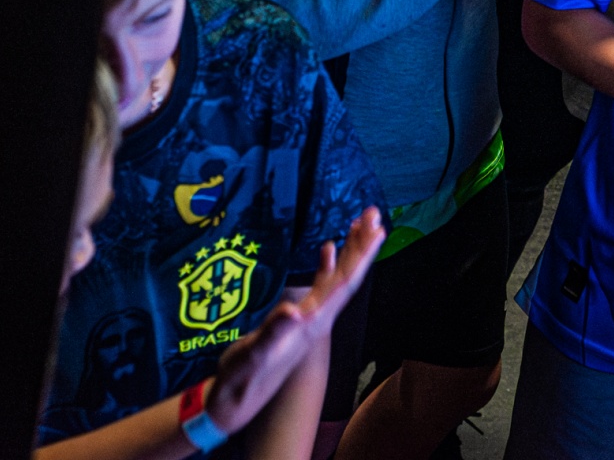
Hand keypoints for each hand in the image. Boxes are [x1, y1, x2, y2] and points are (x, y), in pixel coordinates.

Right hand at [206, 208, 384, 434]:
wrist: (235, 401)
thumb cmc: (242, 380)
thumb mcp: (253, 357)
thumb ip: (272, 334)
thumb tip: (292, 310)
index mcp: (312, 323)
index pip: (345, 284)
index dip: (362, 256)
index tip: (378, 230)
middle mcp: (317, 318)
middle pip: (348, 276)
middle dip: (362, 245)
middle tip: (373, 213)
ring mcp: (309, 318)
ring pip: (337, 278)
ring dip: (350, 250)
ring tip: (360, 222)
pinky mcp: (298, 318)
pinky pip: (320, 285)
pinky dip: (327, 264)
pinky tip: (328, 247)